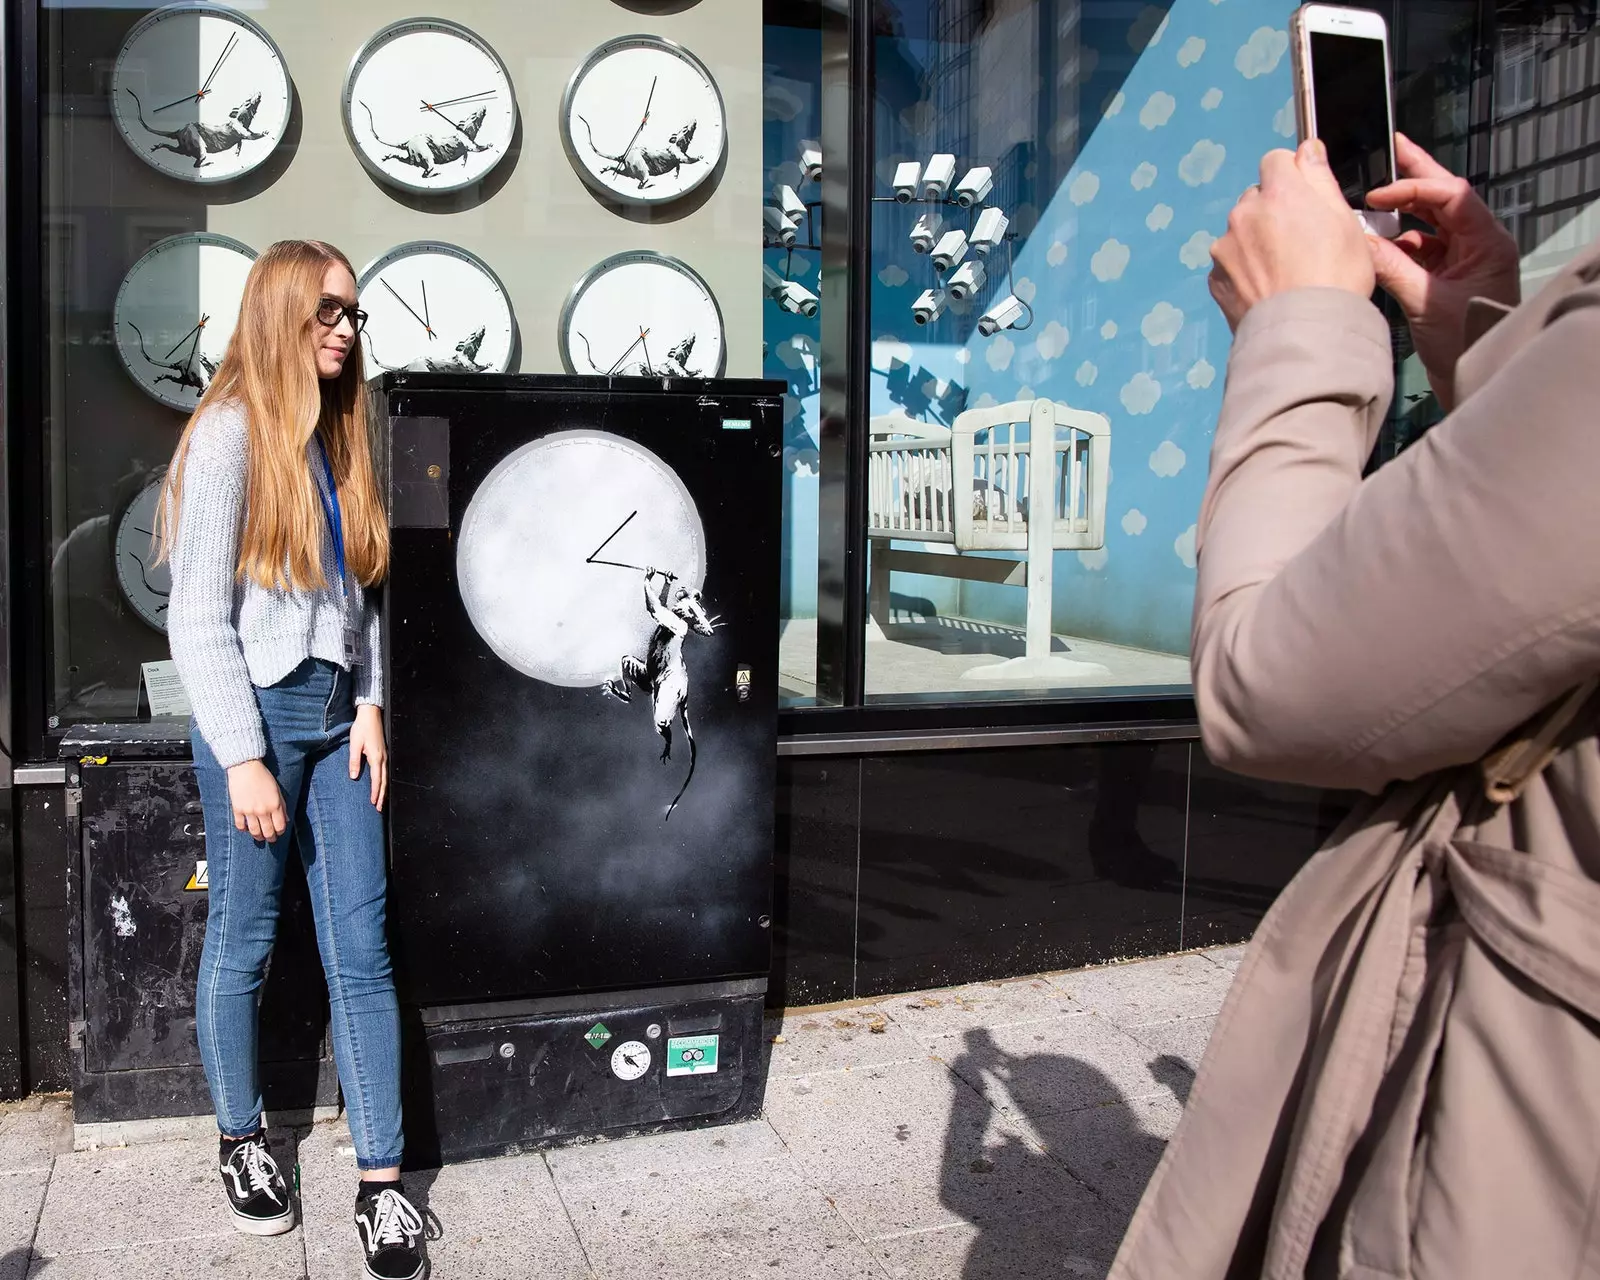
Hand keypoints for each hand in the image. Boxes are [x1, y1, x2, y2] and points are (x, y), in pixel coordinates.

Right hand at [227, 760, 286, 842]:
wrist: (246, 768)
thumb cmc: (263, 777)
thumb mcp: (277, 791)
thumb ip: (282, 806)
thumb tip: (286, 819)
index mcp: (275, 805)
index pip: (280, 826)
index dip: (280, 832)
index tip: (279, 832)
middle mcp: (263, 810)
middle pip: (268, 832)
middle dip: (270, 837)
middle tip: (270, 839)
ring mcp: (249, 811)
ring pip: (254, 831)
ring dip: (258, 836)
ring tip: (259, 837)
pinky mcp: (237, 809)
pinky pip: (240, 825)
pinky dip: (243, 829)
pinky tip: (246, 828)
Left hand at [350, 705, 387, 812]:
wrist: (371, 715)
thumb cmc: (362, 728)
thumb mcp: (354, 744)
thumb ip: (354, 761)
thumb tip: (354, 777)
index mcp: (376, 757)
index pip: (376, 779)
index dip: (375, 792)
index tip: (374, 803)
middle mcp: (383, 758)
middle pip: (384, 781)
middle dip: (382, 795)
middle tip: (380, 808)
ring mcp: (385, 755)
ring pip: (386, 777)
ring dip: (384, 790)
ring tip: (382, 800)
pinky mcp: (383, 753)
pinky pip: (385, 771)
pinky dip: (384, 781)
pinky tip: (382, 784)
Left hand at [1209, 140, 1374, 331]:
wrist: (1305, 333)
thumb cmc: (1336, 277)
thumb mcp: (1344, 221)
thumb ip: (1320, 179)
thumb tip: (1309, 150)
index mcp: (1279, 193)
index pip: (1276, 160)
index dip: (1291, 175)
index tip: (1304, 195)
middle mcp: (1245, 213)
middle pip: (1256, 197)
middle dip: (1272, 211)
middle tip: (1298, 242)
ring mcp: (1225, 248)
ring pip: (1240, 232)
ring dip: (1255, 242)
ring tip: (1282, 271)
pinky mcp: (1215, 278)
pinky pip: (1229, 264)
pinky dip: (1243, 271)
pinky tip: (1266, 289)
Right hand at [1365, 133, 1519, 409]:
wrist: (1477, 379)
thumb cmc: (1468, 344)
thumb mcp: (1425, 303)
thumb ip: (1391, 267)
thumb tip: (1358, 241)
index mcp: (1486, 242)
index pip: (1450, 195)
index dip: (1413, 187)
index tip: (1377, 195)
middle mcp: (1477, 244)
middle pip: (1444, 198)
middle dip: (1415, 175)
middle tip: (1393, 147)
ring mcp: (1462, 260)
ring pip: (1429, 223)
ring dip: (1401, 214)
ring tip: (1370, 202)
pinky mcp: (1446, 278)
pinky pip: (1419, 250)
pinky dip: (1396, 246)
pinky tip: (1375, 246)